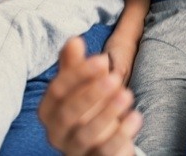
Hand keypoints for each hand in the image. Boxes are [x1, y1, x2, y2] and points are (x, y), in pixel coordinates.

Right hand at [38, 37, 142, 155]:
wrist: (98, 142)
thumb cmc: (86, 108)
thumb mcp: (79, 85)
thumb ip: (74, 65)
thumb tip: (74, 39)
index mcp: (49, 110)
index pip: (57, 90)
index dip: (79, 73)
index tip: (103, 58)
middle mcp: (56, 132)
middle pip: (68, 113)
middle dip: (92, 94)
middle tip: (115, 77)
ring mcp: (74, 149)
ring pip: (86, 134)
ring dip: (108, 113)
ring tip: (128, 94)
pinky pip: (105, 151)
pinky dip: (121, 134)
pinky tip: (136, 117)